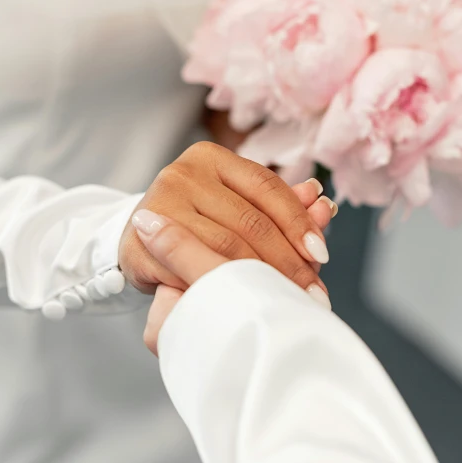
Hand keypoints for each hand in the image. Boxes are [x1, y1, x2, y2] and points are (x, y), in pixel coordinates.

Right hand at [119, 142, 336, 296]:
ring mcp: (158, 206)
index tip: (321, 255)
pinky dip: (222, 292)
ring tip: (287, 302)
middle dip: (287, 261)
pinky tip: (243, 305)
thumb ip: (281, 206)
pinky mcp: (140, 243)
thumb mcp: (239, 206)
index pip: (267, 187)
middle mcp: (183, 173)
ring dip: (262, 280)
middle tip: (312, 293)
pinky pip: (194, 272)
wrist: (138, 240)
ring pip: (225, 249)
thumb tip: (323, 206)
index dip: (298, 222)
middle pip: (249, 221)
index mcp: (212, 158)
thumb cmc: (198, 222)